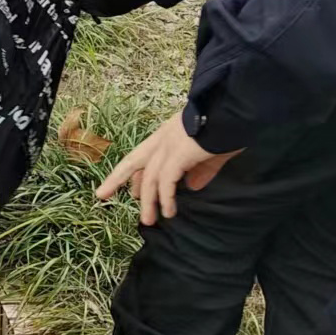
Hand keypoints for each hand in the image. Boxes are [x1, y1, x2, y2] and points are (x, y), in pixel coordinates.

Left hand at [96, 112, 240, 224]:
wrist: (234, 113)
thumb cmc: (226, 129)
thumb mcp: (211, 153)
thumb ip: (201, 170)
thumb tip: (192, 187)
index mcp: (167, 135)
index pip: (144, 157)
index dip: (136, 175)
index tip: (132, 194)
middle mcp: (162, 139)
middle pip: (132, 161)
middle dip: (116, 178)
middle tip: (101, 195)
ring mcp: (168, 146)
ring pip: (149, 178)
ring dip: (148, 201)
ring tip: (148, 221)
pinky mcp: (177, 154)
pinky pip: (166, 181)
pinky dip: (165, 198)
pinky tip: (169, 211)